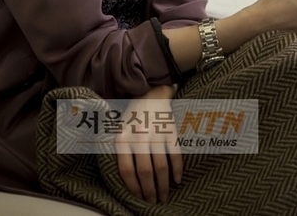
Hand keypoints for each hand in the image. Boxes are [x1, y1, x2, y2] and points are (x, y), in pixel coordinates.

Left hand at [116, 85, 181, 204]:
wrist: (151, 95)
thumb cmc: (133, 118)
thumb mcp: (119, 130)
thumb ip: (120, 152)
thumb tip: (126, 182)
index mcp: (123, 138)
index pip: (126, 170)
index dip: (132, 188)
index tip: (138, 197)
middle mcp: (139, 136)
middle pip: (144, 172)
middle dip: (149, 191)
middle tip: (152, 202)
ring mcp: (156, 133)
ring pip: (160, 167)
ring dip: (163, 186)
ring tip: (163, 196)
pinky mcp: (170, 131)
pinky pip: (175, 155)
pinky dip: (177, 170)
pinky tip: (177, 180)